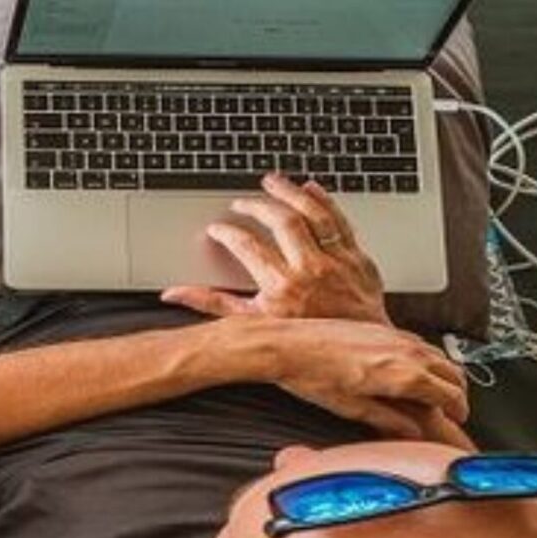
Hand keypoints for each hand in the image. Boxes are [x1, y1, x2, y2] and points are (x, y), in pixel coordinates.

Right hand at [162, 174, 389, 325]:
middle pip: (282, 222)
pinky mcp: (358, 258)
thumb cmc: (308, 346)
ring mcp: (337, 262)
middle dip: (257, 205)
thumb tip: (176, 294)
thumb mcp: (255, 327)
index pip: (247, 246)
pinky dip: (325, 201)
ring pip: (313, 214)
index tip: (217, 229)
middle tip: (241, 202)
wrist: (360, 356)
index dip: (227, 233)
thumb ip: (214, 305)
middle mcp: (310, 271)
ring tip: (272, 182)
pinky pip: (340, 221)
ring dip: (290, 193)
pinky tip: (311, 188)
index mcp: (281, 289)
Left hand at [246, 317, 470, 438]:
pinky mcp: (380, 326)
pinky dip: (426, 358)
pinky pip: (418, 342)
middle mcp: (403, 350)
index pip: (448, 393)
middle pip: (452, 371)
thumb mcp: (351, 408)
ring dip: (444, 373)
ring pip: (438, 354)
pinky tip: (412, 368)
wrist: (285, 344)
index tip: (459, 417)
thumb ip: (388, 420)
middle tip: (453, 407)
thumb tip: (410, 431)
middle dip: (458, 391)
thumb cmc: (310, 375)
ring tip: (437, 390)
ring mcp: (393, 335)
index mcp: (401, 374)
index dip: (459, 409)